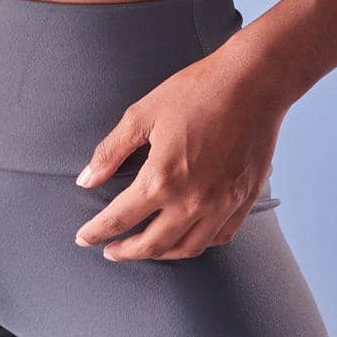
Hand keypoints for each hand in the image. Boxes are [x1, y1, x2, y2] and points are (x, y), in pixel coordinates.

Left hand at [73, 37, 285, 261]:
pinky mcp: (243, 200)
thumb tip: (86, 179)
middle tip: (110, 250)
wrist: (252, 81)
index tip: (84, 238)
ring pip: (186, 248)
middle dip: (125, 251)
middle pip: (152, 244)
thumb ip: (111, 151)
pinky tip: (186, 235)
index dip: (97, 231)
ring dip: (160, 254)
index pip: (120, 219)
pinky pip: (218, 237)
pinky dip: (197, 243)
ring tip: (144, 248)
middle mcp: (192, 201)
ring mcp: (221, 204)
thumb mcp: (143, 113)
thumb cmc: (197, 91)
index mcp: (162, 178)